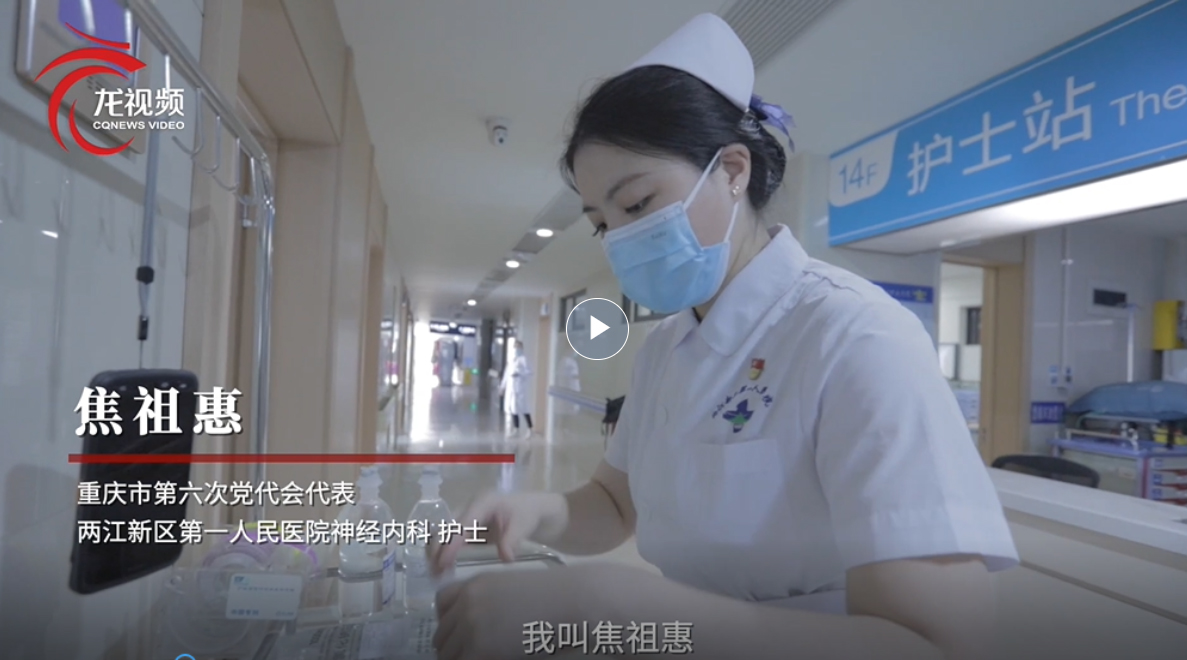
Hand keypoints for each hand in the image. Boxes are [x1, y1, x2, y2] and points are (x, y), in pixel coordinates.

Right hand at [430, 491, 564, 574]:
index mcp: (483, 502)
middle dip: (437, 548)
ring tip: (436, 573)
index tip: (443, 563)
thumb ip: (513, 539)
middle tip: (434, 572)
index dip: (450, 543)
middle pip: (446, 527)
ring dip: (438, 552)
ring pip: (445, 533)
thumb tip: (505, 558)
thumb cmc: (529, 514)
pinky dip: (445, 553)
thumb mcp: (524, 525)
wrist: (535, 510)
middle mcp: (470, 508)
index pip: (461, 524)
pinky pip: (452, 540)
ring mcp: (468, 518)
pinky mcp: (469, 529)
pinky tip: (444, 569)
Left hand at [433, 567, 579, 659]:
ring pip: (446, 654)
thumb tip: (476, 625)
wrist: (568, 601)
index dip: (448, 620)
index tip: (459, 632)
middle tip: (472, 653)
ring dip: (460, 658)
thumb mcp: (510, 587)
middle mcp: (465, 604)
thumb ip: (487, 602)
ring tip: (482, 657)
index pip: (440, 603)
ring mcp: (470, 626)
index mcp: (474, 584)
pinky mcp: (479, 649)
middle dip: (452, 646)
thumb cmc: (551, 595)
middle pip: (440, 633)